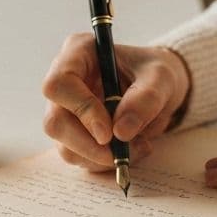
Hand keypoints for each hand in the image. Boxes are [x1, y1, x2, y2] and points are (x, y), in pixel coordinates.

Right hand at [41, 34, 190, 170]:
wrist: (159, 89)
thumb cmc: (155, 73)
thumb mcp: (161, 78)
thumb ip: (146, 99)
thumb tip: (120, 132)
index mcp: (78, 53)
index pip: (59, 85)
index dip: (81, 111)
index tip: (108, 133)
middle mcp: (65, 82)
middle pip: (55, 122)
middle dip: (89, 146)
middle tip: (121, 153)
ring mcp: (65, 111)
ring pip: (65, 147)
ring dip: (102, 158)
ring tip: (138, 146)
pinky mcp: (73, 134)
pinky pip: (80, 158)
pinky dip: (106, 162)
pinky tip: (132, 148)